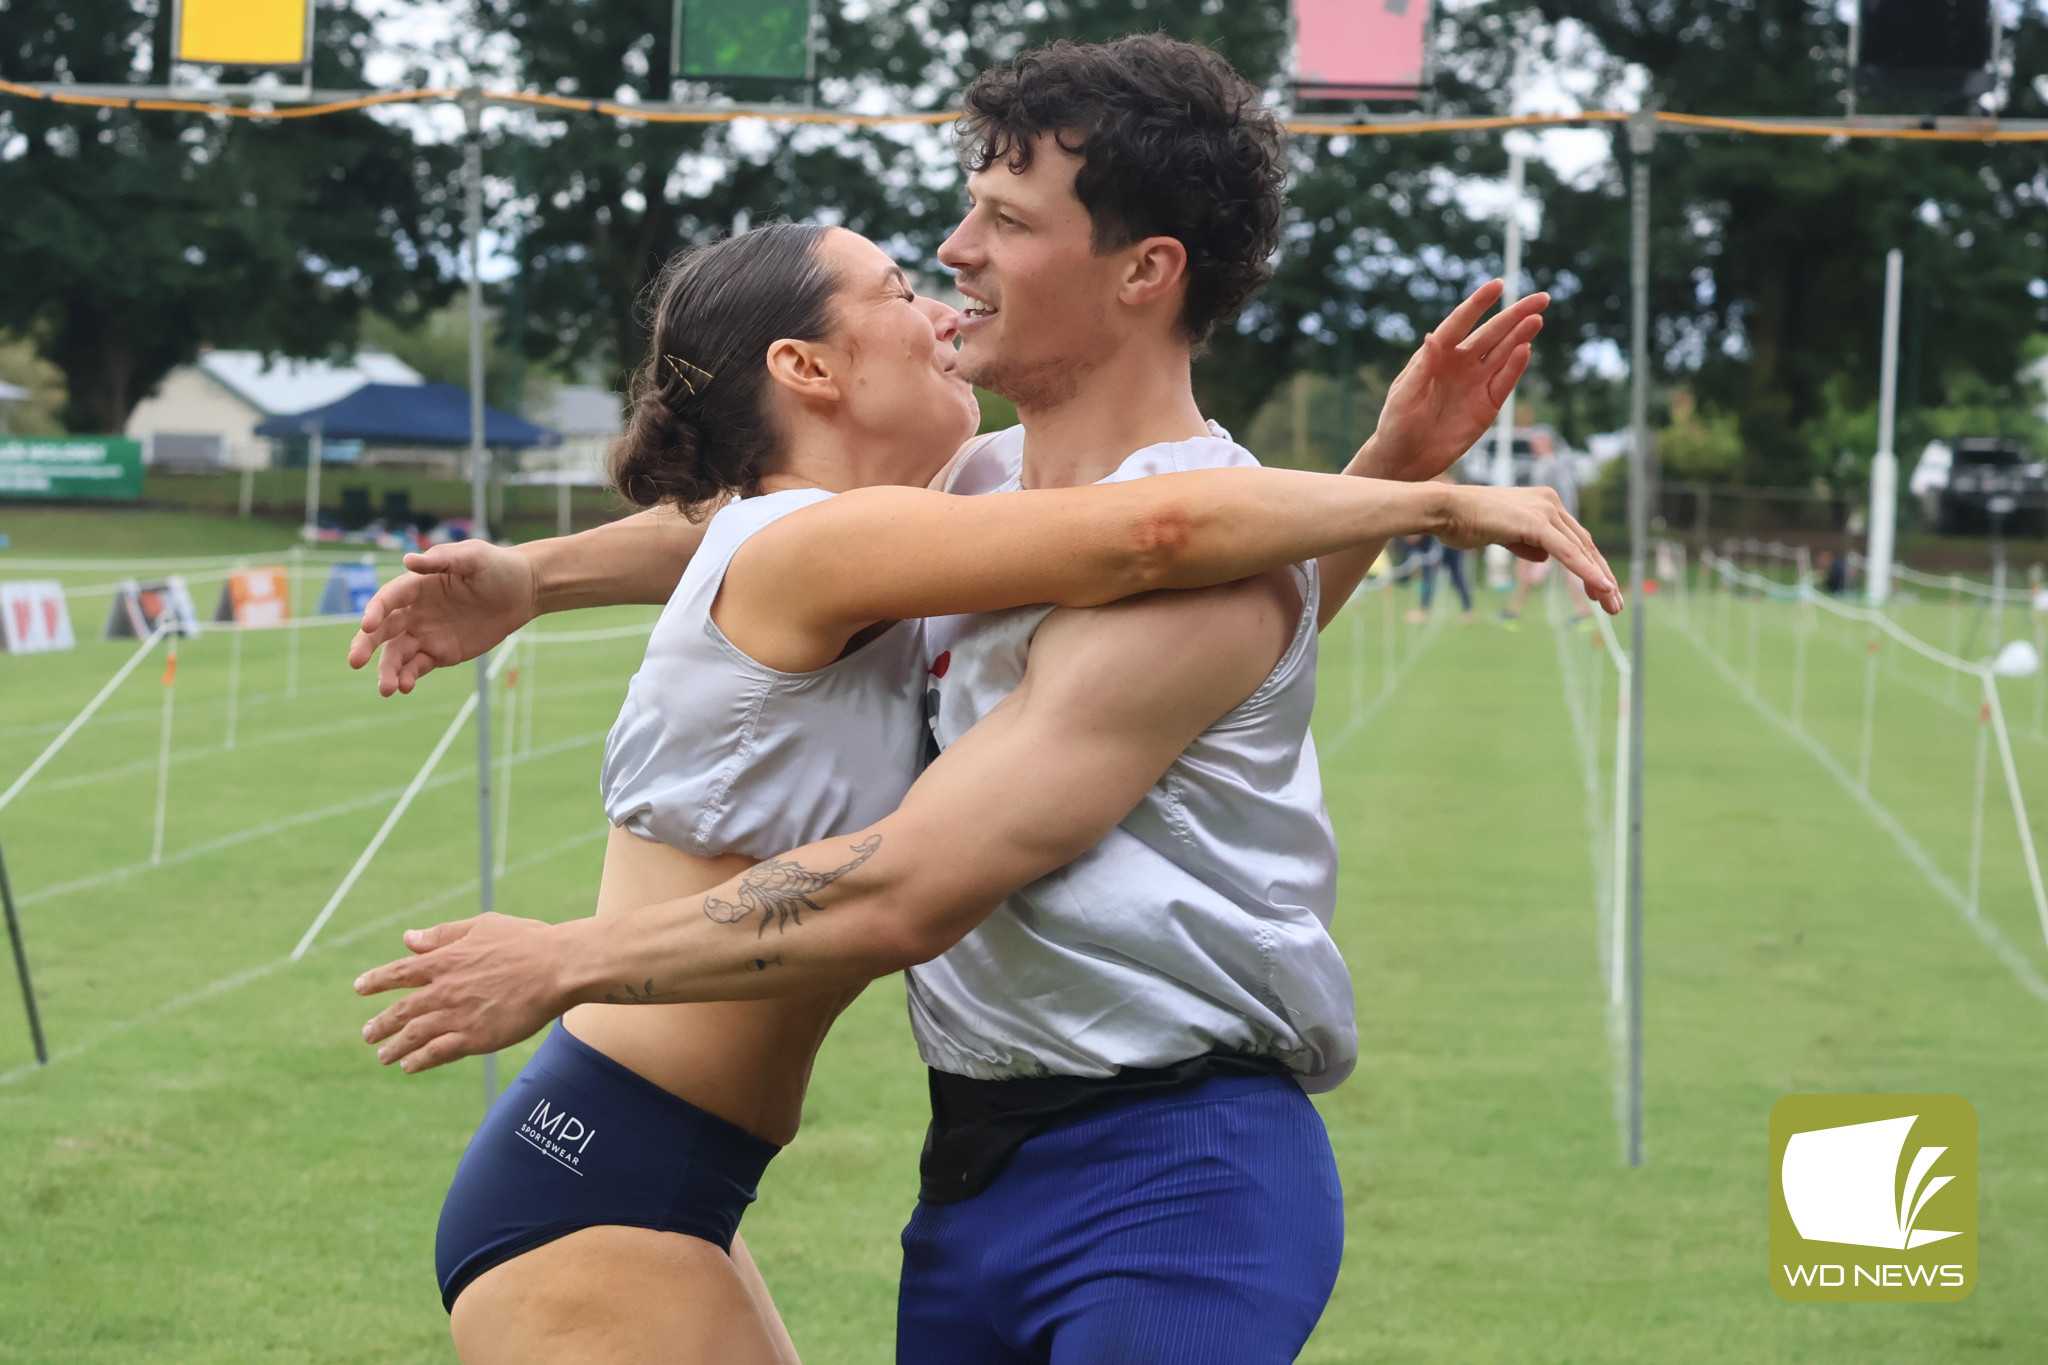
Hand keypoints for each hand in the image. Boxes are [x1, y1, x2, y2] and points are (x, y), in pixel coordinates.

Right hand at [346, 541, 538, 695]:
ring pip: (396, 654)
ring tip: (386, 689)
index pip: (389, 599)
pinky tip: (405, 687)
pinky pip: (417, 667)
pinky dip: (408, 677)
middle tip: (354, 661)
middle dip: (366, 645)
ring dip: (387, 670)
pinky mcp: (438, 653)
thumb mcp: (473, 557)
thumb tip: (408, 560)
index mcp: (417, 585)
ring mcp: (424, 634)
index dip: (375, 611)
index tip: (367, 626)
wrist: (521, 592)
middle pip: (382, 629)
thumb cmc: (496, 567)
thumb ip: (442, 560)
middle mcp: (414, 611)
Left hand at [355, 913, 577, 1071]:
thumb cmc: (526, 942)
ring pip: (414, 1035)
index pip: (400, 972)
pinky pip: (438, 1053)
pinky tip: (410, 1066)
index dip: (376, 980)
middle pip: (401, 1011)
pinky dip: (419, 1061)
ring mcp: (458, 1015)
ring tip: (383, 1056)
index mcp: (445, 959)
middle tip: (367, 1034)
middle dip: (380, 1024)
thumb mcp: (482, 926)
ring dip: (394, 1047)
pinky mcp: (476, 1038)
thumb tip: (407, 938)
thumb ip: (442, 934)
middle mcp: (444, 989)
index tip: (359, 987)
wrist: (558, 968)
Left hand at [1352, 280, 1547, 483]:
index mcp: (1436, 355)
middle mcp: (1460, 364)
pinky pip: (1504, 382)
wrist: (1406, 459)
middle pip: (1492, 333)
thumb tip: (1432, 337)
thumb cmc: (1396, 425)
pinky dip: (1516, 367)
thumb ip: (1421, 368)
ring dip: (1521, 336)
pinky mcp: (1487, 406)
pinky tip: (1526, 349)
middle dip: (1515, 315)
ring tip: (1537, 319)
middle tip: (1541, 299)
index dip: (1479, 304)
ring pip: (1504, 354)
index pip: (1460, 323)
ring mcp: (1476, 383)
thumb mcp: (1404, 396)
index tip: (1498, 285)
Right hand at [1437, 485, 1624, 614]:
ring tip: (1612, 604)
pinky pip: (1567, 551)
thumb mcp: (1504, 536)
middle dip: (1602, 576)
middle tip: (1615, 604)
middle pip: (1584, 544)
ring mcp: (1545, 510)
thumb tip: (1544, 557)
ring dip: (1600, 579)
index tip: (1602, 591)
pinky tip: (1600, 587)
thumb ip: (1526, 543)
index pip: (1574, 539)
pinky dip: (1585, 570)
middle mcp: (1550, 502)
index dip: (1590, 566)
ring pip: (1580, 549)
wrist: (1445, 510)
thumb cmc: (1465, 522)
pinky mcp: (1536, 522)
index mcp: (1543, 503)